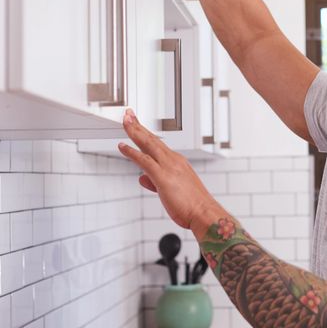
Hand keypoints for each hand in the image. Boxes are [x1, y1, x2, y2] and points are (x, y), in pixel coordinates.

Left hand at [118, 108, 217, 230]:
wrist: (204, 213)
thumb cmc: (192, 205)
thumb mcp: (172, 191)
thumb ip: (154, 182)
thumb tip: (142, 177)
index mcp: (178, 162)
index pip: (158, 144)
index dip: (146, 133)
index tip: (137, 124)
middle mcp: (174, 161)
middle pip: (152, 139)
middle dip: (138, 125)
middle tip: (128, 114)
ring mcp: (169, 167)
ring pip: (148, 144)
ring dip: (135, 131)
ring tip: (125, 121)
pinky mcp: (163, 177)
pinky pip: (144, 161)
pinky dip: (132, 152)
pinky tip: (122, 146)